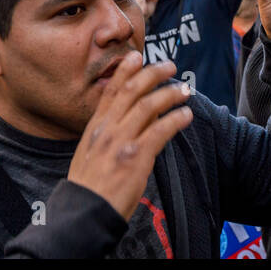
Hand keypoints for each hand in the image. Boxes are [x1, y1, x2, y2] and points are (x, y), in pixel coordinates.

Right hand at [67, 52, 191, 220]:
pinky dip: (175, 120)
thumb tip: (130, 118)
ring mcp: (121, 142)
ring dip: (169, 94)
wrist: (84, 213)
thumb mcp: (89, 153)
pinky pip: (160, 131)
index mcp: (95, 127)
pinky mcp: (136, 158)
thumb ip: (107, 134)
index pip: (111, 91)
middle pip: (132, 91)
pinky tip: (186, 115)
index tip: (137, 56)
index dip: (125, 70)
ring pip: (148, 106)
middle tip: (169, 66)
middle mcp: (107, 129)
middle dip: (152, 74)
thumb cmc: (89, 187)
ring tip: (184, 90)